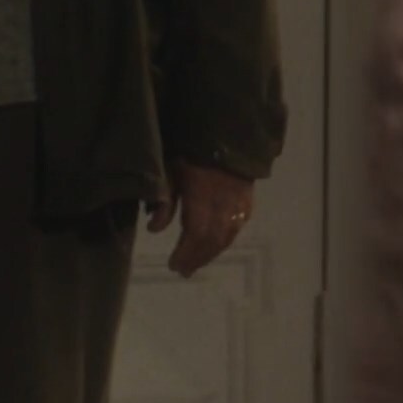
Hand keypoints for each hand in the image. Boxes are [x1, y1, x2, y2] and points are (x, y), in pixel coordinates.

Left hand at [145, 160, 255, 276]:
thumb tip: (154, 230)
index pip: (196, 233)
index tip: (173, 266)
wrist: (227, 131)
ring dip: (211, 253)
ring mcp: (239, 203)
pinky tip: (218, 244)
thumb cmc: (191, 150)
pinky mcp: (248, 200)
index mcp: (203, 197)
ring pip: (227, 236)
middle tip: (184, 271)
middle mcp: (224, 204)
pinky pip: (237, 226)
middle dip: (197, 258)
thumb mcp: (170, 169)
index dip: (186, 253)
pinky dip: (225, 240)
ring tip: (198, 262)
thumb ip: (164, 200)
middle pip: (213, 240)